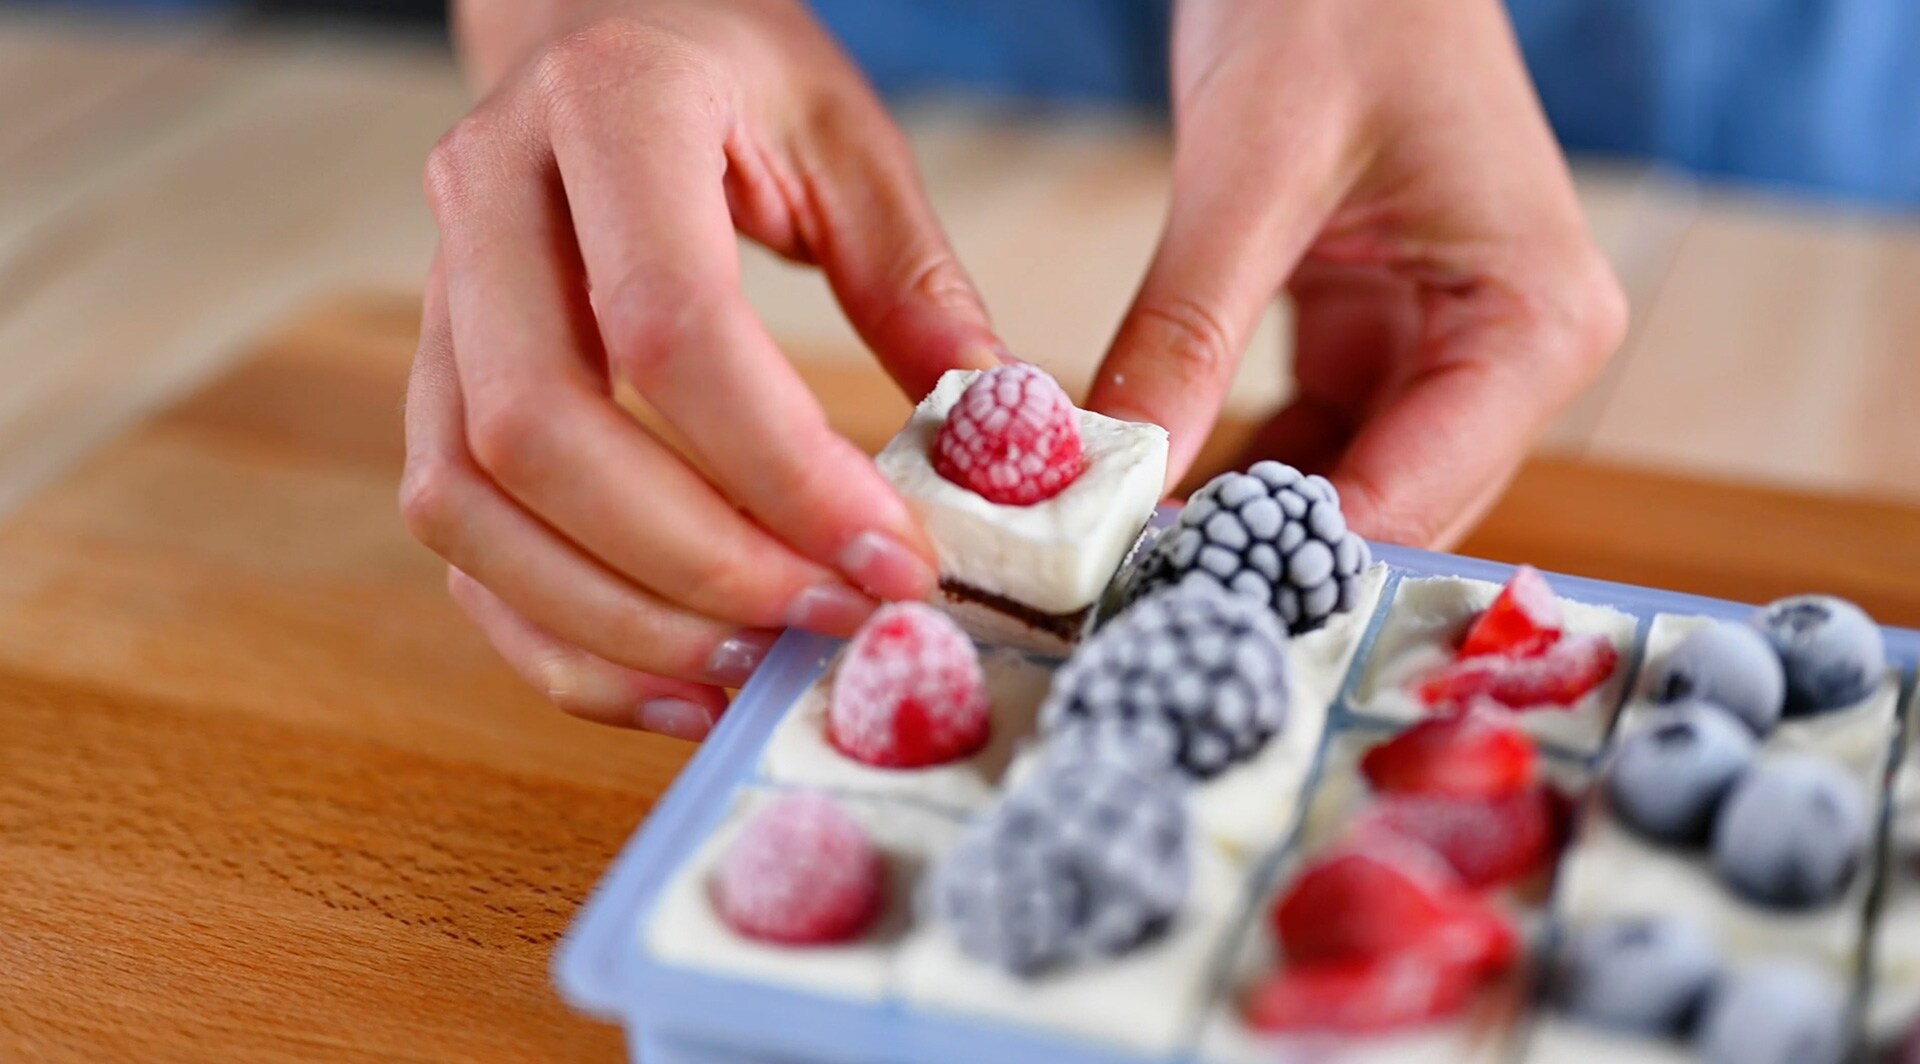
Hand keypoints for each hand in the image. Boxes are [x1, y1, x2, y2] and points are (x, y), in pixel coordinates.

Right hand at [403, 0, 1000, 737]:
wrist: (593, 20)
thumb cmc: (730, 70)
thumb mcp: (846, 136)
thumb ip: (915, 283)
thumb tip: (1001, 444)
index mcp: (610, 109)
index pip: (669, 323)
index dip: (780, 468)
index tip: (894, 557)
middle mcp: (489, 200)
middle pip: (540, 433)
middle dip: (696, 561)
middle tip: (834, 620)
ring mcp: (439, 295)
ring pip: (468, 502)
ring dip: (613, 617)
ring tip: (757, 663)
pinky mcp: (434, 378)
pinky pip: (458, 536)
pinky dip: (554, 630)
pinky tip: (673, 674)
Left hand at [1088, 0, 1627, 547]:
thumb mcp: (1254, 173)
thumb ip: (1188, 330)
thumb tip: (1116, 472)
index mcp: (1536, 323)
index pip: (1415, 495)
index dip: (1291, 561)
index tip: (1174, 605)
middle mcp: (1509, 353)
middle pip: (1387, 510)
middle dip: (1262, 555)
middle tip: (1129, 598)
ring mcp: (1444, 348)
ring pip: (1338, 485)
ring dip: (1237, 521)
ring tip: (1122, 560)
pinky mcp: (1376, 333)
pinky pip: (1305, 437)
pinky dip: (1229, 465)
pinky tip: (1147, 495)